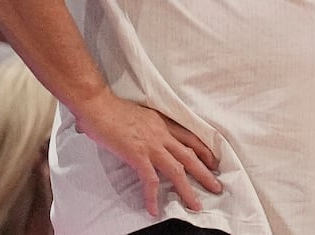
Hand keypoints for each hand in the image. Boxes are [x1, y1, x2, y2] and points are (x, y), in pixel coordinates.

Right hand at [72, 90, 222, 216]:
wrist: (98, 105)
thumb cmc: (112, 108)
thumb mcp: (138, 114)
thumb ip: (144, 126)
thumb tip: (138, 135)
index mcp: (162, 123)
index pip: (190, 137)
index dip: (204, 150)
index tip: (214, 161)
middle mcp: (161, 134)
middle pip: (190, 155)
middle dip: (205, 172)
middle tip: (216, 186)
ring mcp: (151, 145)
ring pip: (177, 170)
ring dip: (188, 189)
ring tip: (196, 205)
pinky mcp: (138, 155)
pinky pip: (150, 180)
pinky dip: (152, 196)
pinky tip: (153, 209)